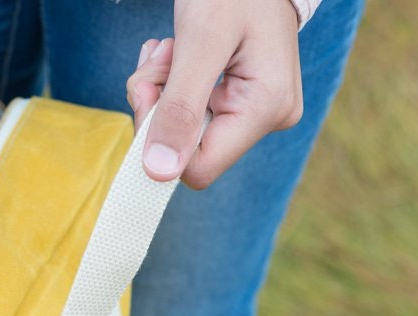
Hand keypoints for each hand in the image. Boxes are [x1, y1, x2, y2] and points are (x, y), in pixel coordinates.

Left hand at [126, 0, 302, 188]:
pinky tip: (174, 54)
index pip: (197, 168)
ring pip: (180, 129)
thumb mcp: (201, 41)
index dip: (158, 138)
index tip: (149, 88)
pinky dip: (169, 84)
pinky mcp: (240, 103)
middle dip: (158, 103)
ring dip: (160, 88)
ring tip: (168, 48)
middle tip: (160, 57)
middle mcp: (268, 119)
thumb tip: (159, 172)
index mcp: (266, 109)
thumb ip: (179, 108)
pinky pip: (188, 112)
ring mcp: (255, 112)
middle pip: (185, 148)